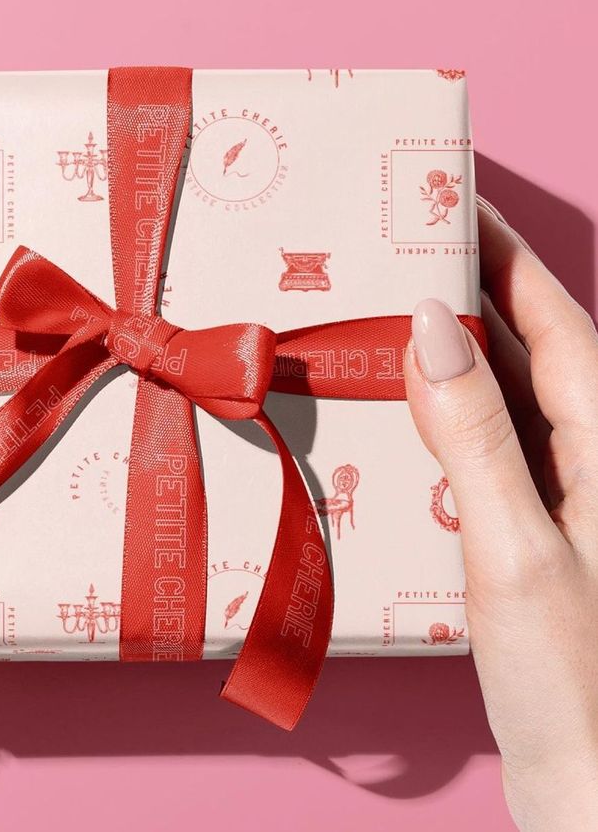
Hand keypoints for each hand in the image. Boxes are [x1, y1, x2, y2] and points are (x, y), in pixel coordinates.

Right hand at [405, 198, 597, 829]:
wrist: (590, 784)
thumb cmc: (575, 681)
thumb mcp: (517, 550)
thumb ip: (479, 436)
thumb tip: (434, 330)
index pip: (558, 326)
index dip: (510, 259)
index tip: (461, 204)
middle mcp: (593, 464)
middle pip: (537, 351)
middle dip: (481, 291)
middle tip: (416, 249)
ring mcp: (566, 498)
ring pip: (512, 398)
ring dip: (460, 350)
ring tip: (401, 313)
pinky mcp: (536, 532)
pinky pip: (492, 448)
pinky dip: (450, 415)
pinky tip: (408, 413)